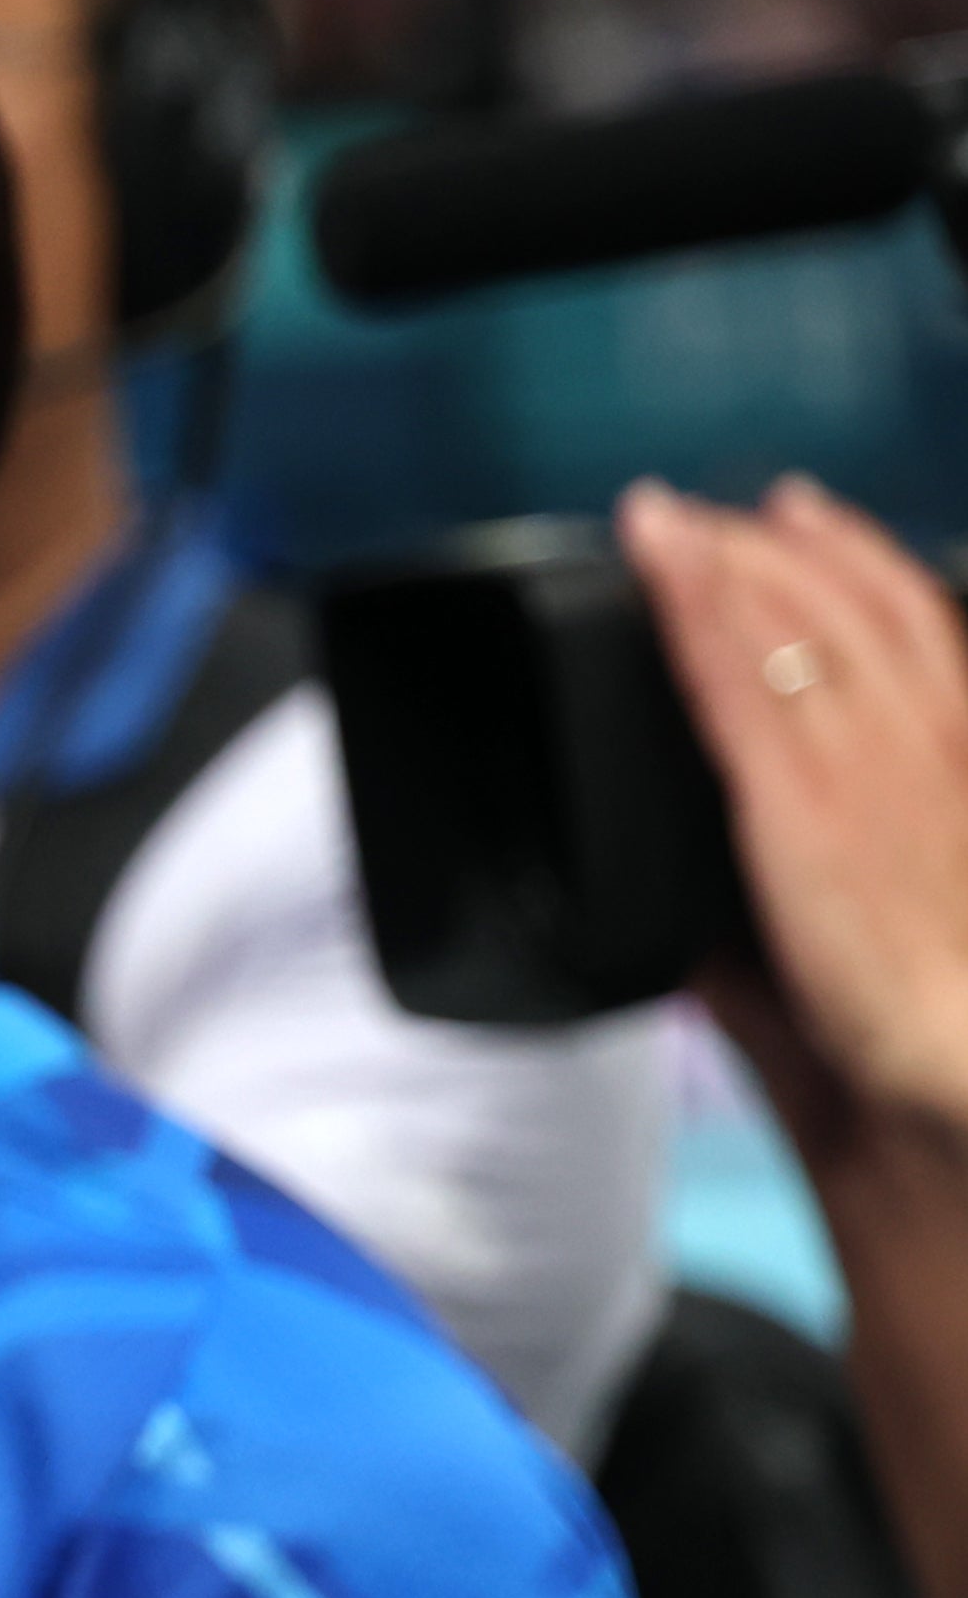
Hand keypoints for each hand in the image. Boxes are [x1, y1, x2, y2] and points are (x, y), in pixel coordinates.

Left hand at [620, 476, 967, 1155]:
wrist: (950, 1086)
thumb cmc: (914, 1044)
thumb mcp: (857, 959)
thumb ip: (774, 936)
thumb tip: (693, 937)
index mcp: (952, 776)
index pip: (914, 637)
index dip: (861, 565)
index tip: (809, 517)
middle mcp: (922, 753)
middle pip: (851, 611)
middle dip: (784, 548)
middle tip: (723, 511)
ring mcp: (863, 771)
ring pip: (795, 624)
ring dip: (731, 557)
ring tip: (671, 518)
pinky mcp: (799, 801)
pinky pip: (738, 674)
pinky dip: (696, 601)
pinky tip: (658, 550)